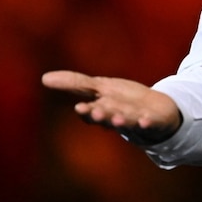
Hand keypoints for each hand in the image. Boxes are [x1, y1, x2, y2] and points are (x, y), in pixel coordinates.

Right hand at [42, 70, 182, 145]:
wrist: (157, 111)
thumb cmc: (124, 100)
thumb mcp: (101, 88)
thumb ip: (76, 84)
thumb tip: (44, 78)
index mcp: (103, 110)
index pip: (91, 112)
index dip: (86, 111)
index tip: (80, 107)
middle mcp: (117, 118)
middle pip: (107, 118)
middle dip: (101, 116)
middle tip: (94, 113)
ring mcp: (135, 121)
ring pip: (126, 122)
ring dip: (121, 121)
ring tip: (117, 118)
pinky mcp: (153, 121)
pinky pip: (150, 123)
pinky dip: (147, 122)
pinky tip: (145, 120)